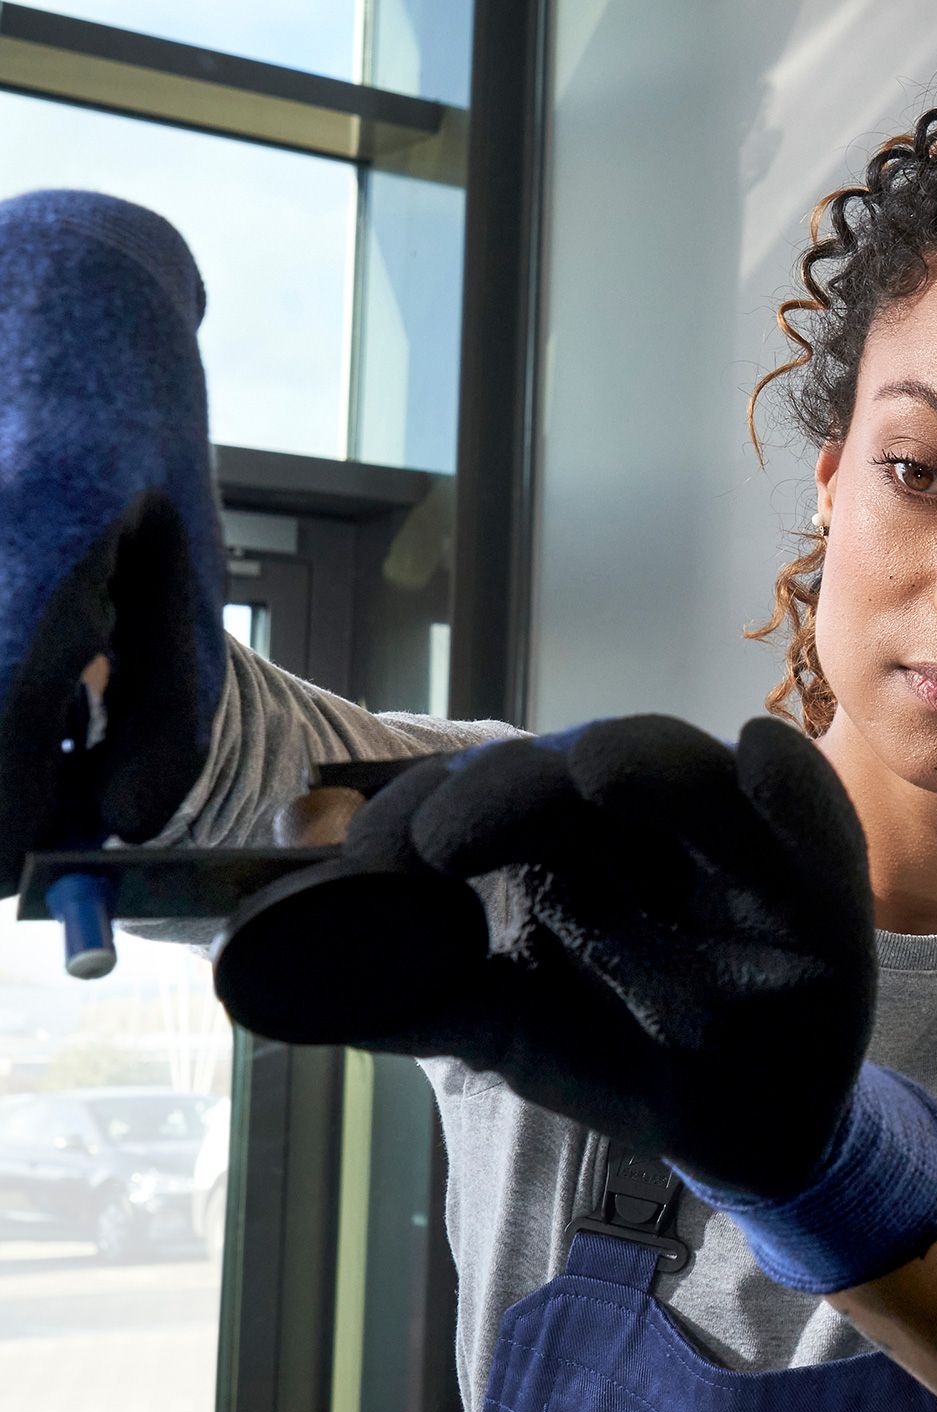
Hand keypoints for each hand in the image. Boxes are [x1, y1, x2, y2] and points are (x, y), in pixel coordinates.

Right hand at [0, 191, 224, 889]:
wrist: (59, 282)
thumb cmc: (140, 434)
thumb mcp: (190, 567)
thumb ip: (169, 709)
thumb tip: (122, 824)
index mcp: (40, 547)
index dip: (2, 833)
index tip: (24, 877)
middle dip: (1, 782)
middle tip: (52, 783)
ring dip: (4, 722)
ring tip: (56, 685)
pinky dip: (1, 672)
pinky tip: (34, 629)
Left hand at [212, 714, 936, 1289]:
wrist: (733, 1135)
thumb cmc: (625, 1053)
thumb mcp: (503, 1026)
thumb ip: (406, 993)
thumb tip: (269, 974)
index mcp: (574, 835)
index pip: (496, 786)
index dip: (430, 805)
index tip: (369, 861)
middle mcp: (652, 821)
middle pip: (579, 763)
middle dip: (508, 785)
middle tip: (439, 843)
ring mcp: (737, 844)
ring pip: (688, 768)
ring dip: (638, 761)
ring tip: (594, 776)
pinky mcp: (821, 884)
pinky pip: (814, 813)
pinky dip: (791, 781)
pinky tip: (761, 760)